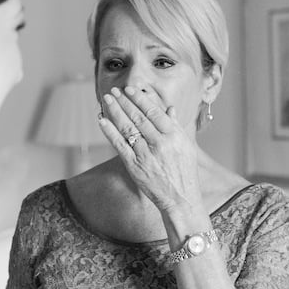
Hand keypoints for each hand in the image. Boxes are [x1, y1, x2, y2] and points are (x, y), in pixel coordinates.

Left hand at [98, 86, 202, 216]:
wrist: (181, 199)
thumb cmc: (185, 172)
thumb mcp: (186, 146)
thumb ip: (176, 126)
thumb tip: (170, 108)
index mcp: (174, 136)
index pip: (153, 112)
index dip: (140, 99)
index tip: (130, 89)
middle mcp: (160, 143)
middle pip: (138, 117)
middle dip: (124, 102)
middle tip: (113, 91)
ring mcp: (146, 155)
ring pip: (128, 128)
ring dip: (115, 112)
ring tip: (106, 100)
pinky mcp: (135, 167)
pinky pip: (120, 145)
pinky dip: (110, 132)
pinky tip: (102, 120)